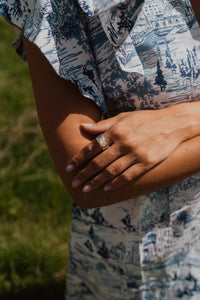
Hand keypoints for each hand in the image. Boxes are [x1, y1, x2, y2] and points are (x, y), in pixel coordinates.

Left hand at [66, 110, 193, 191]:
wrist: (172, 124)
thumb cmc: (145, 119)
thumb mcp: (124, 117)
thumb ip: (103, 125)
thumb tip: (83, 127)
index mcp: (116, 130)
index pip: (92, 147)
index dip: (79, 159)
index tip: (69, 168)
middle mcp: (124, 143)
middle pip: (99, 162)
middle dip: (84, 173)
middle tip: (74, 183)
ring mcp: (135, 154)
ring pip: (111, 171)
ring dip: (96, 181)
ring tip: (85, 189)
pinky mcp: (146, 163)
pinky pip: (127, 176)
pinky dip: (115, 183)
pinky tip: (105, 188)